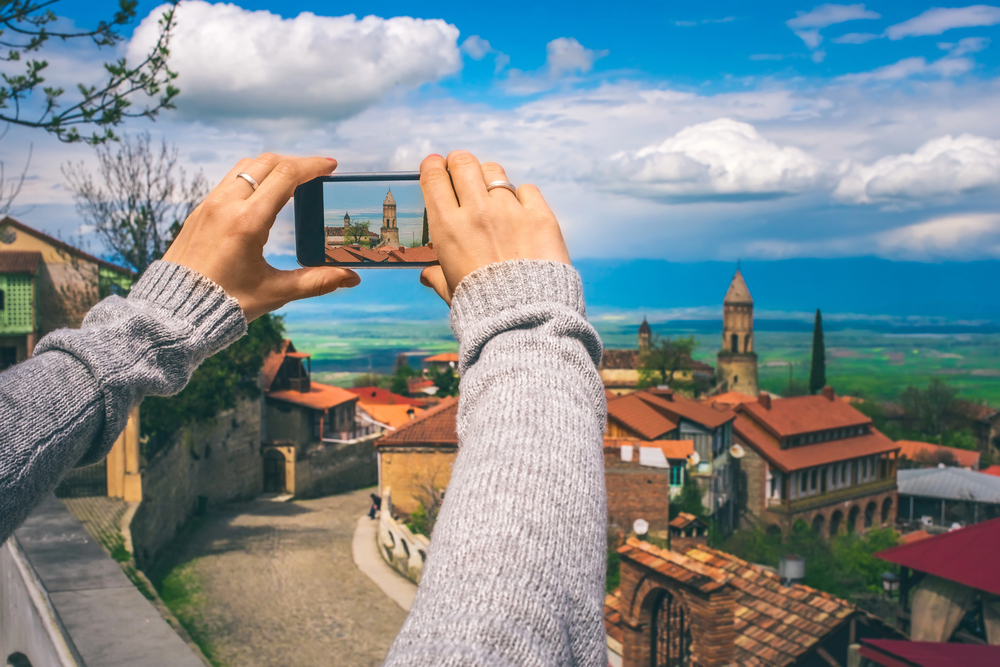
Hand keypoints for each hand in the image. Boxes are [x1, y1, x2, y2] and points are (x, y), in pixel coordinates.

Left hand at [163, 154, 359, 320]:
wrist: (174, 312)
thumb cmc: (225, 304)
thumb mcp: (275, 293)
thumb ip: (316, 281)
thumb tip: (352, 278)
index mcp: (247, 222)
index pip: (285, 176)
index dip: (312, 166)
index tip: (331, 166)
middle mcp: (226, 205)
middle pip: (266, 163)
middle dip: (295, 162)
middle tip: (316, 172)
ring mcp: (209, 205)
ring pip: (245, 167)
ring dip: (272, 167)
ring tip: (292, 180)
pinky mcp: (199, 212)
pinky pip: (229, 181)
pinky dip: (253, 178)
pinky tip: (264, 195)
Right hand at [418, 151, 569, 304]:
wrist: (526, 318)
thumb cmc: (482, 307)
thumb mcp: (450, 291)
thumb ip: (436, 277)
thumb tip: (426, 274)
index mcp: (448, 228)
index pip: (433, 177)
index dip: (433, 167)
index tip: (435, 167)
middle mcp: (476, 212)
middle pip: (463, 162)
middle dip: (459, 163)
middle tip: (462, 171)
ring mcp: (509, 211)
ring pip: (495, 172)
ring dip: (489, 178)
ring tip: (492, 193)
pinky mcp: (540, 216)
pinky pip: (527, 189)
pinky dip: (522, 197)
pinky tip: (521, 213)